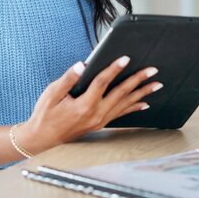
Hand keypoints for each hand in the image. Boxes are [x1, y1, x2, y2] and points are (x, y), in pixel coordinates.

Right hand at [17, 56, 162, 154]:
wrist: (42, 139)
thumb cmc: (45, 115)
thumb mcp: (52, 94)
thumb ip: (68, 79)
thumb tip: (81, 65)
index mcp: (84, 105)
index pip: (103, 82)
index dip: (114, 68)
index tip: (125, 58)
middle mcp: (95, 114)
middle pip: (121, 93)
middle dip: (138, 80)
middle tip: (152, 70)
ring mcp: (99, 120)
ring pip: (125, 104)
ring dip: (142, 93)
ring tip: (156, 85)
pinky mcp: (99, 124)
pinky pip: (121, 114)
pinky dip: (134, 108)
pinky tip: (144, 104)